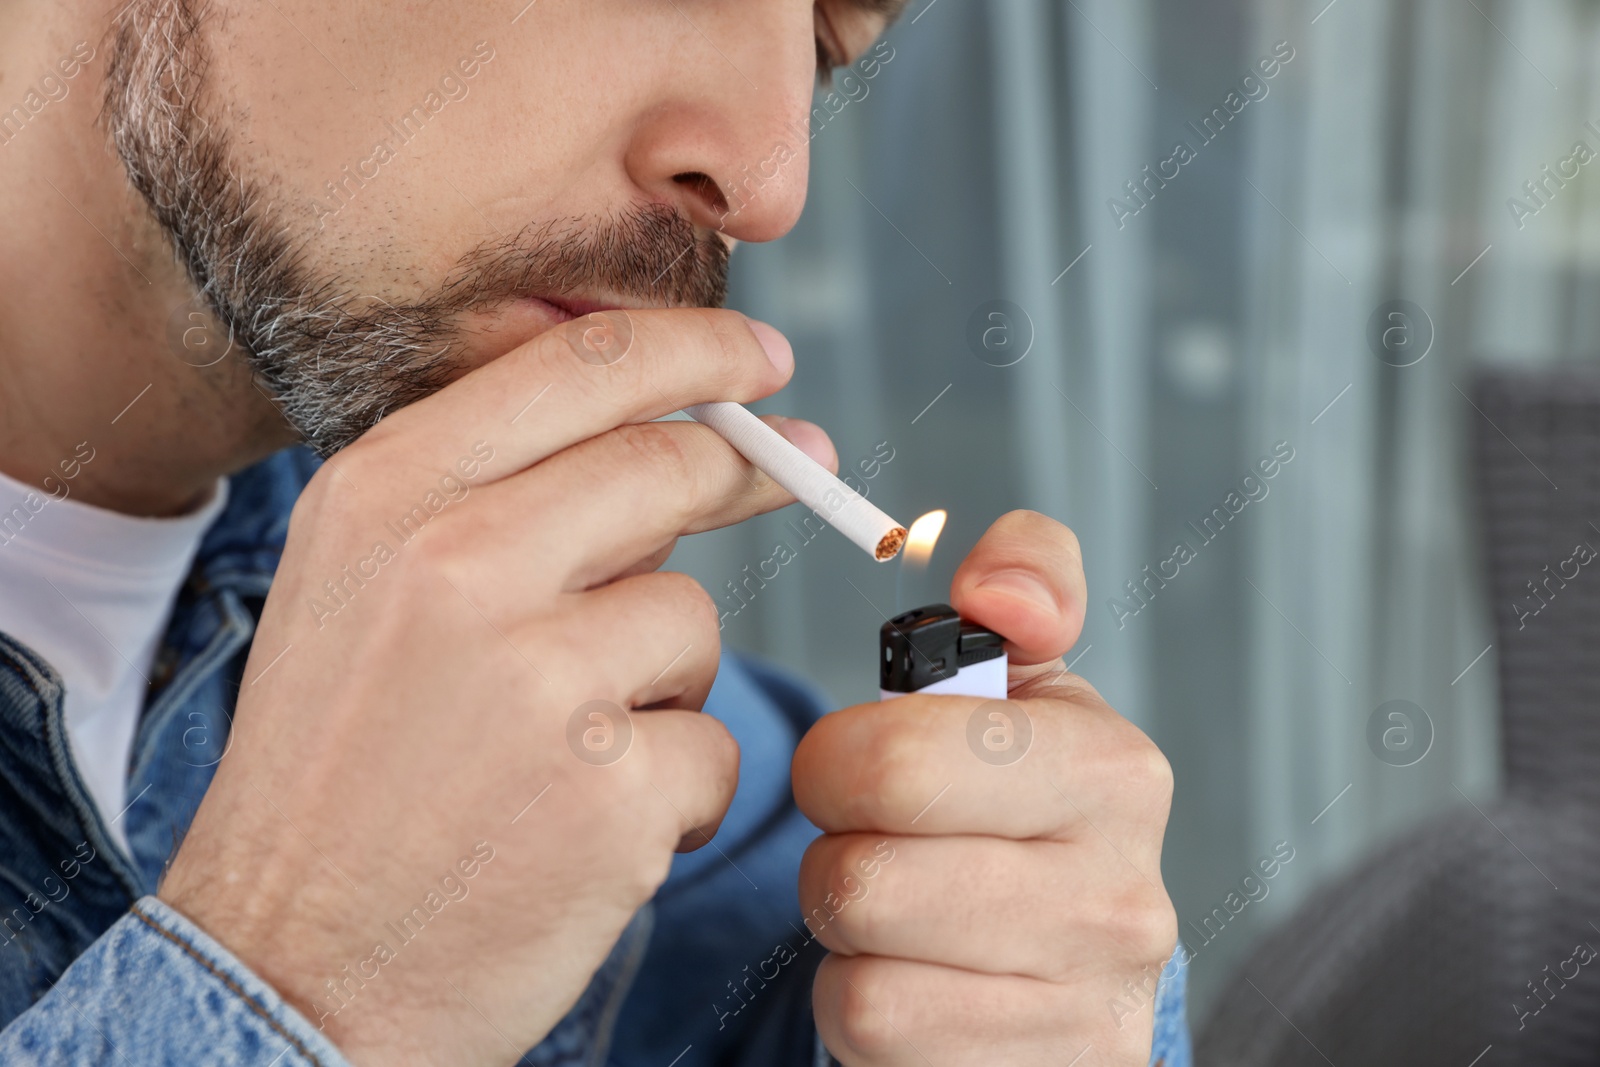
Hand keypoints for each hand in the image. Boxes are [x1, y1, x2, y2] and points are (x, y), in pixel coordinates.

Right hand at [160, 309, 835, 1064]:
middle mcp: (459, 567)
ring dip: (664, 680)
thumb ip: (496, 502)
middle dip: (744, 470)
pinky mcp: (613, 791)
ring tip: (566, 752)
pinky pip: (711, 744)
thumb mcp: (363, 594)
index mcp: (387, 498)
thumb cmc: (340, 776)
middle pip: (668, 467)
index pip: (582, 367)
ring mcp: (541, 680)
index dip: (697, 350)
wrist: (290, 971)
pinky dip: (673, 787)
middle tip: (802, 472)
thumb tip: (676, 443)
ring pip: (692, 621)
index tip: (761, 358)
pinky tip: (582, 830)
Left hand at [793, 511, 1176, 1065]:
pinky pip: (875, 1043)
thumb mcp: (1027, 681)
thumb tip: (1001, 589)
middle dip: (835, 855)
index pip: (893, 765)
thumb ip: (1024, 581)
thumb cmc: (1017, 803)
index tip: (861, 766)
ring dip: (849, 942)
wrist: (1062, 963)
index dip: (836, 763)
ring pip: (859, 976)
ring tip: (902, 917)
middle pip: (860, 881)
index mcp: (1116, 774)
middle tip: (874, 843)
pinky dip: (865, 1017)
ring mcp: (1088, 1016)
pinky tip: (919, 985)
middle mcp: (1123, 904)